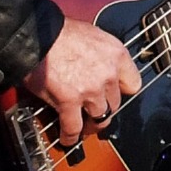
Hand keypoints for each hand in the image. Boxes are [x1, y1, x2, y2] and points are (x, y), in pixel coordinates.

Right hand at [22, 18, 142, 144]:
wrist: (37, 34)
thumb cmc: (59, 31)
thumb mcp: (92, 35)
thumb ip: (100, 54)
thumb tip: (96, 65)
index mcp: (116, 55)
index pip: (133, 84)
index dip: (121, 91)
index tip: (113, 93)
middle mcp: (108, 74)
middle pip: (115, 104)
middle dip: (104, 108)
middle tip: (94, 111)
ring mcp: (90, 90)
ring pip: (99, 118)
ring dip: (91, 124)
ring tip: (83, 127)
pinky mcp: (69, 101)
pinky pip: (74, 127)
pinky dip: (70, 136)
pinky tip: (67, 138)